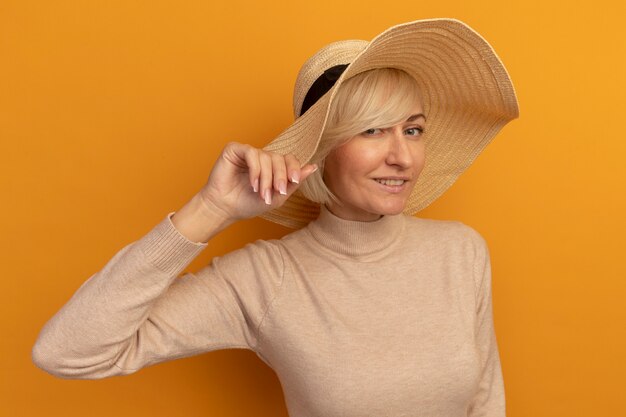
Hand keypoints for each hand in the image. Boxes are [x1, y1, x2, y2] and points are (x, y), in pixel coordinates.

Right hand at [197, 142, 316, 222]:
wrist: (225, 209)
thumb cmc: (249, 204)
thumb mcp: (278, 197)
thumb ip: (294, 182)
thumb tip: (313, 166)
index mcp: (273, 166)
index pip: (289, 159)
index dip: (294, 168)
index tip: (294, 181)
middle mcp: (262, 157)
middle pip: (280, 158)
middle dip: (280, 176)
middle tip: (276, 192)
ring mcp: (249, 152)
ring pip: (266, 157)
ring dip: (266, 178)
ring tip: (260, 193)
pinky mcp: (235, 150)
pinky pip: (252, 153)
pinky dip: (255, 170)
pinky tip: (252, 183)